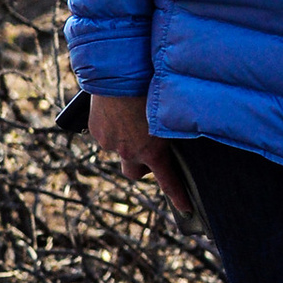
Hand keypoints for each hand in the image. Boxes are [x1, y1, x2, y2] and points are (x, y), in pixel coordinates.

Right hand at [88, 92, 196, 222]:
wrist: (117, 73)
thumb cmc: (149, 89)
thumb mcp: (167, 113)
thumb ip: (171, 130)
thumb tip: (178, 133)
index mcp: (152, 151)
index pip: (168, 181)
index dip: (178, 196)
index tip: (186, 208)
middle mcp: (129, 152)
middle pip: (134, 173)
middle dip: (141, 166)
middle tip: (146, 151)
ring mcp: (110, 142)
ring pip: (119, 148)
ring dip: (125, 138)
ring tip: (131, 114)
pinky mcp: (96, 130)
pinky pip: (106, 133)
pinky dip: (112, 125)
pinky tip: (118, 109)